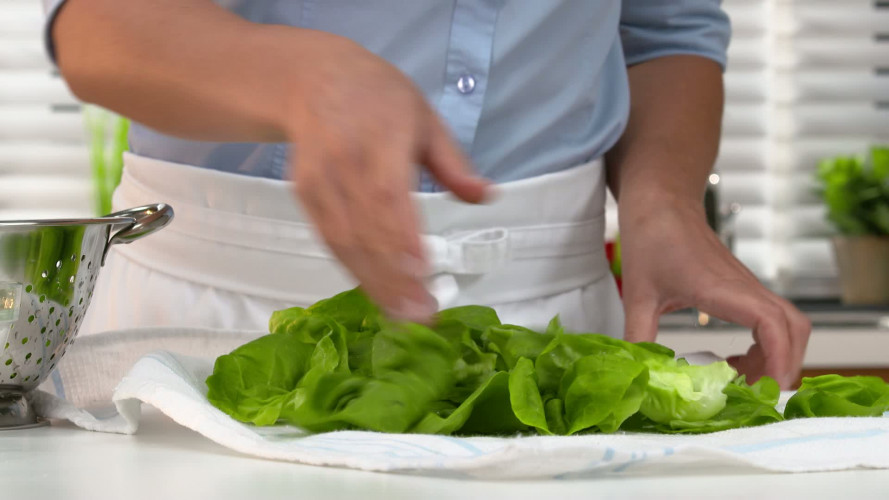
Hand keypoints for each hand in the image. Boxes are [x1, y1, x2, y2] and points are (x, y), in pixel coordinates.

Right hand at [282, 33, 488, 320]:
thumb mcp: (424, 117)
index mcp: (379, 139)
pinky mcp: (305, 195)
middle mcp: (343, 164)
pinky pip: (330, 239)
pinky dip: (354, 268)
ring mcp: (319, 182)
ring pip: (344, 241)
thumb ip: (453, 162)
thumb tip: (487, 196)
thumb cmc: (378, 96)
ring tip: (404, 316)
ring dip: (374, 282)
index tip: (423, 271)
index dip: (401, 236)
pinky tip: (377, 292)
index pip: (387, 195)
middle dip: (393, 277)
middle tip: (422, 314)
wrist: (310, 79)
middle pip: (365, 229)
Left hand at [619, 198, 810, 387]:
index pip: (771, 323)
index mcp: (722, 288)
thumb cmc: (652, 238)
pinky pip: (772, 318)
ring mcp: (748, 286)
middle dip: (785, 364)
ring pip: (788, 323)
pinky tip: (732, 360)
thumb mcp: (637, 294)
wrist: (662, 201)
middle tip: (753, 393)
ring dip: (776, 355)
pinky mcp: (743, 287)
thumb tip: (637, 373)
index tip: (767, 387)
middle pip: (795, 327)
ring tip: (739, 378)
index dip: (778, 357)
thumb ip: (638, 336)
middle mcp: (744, 287)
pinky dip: (766, 344)